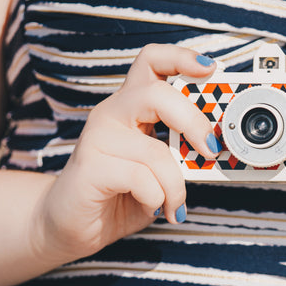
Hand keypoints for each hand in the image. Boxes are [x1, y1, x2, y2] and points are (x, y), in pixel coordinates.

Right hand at [30, 44, 221, 263]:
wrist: (72, 226)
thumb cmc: (121, 195)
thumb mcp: (160, 169)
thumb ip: (182, 153)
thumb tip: (214, 148)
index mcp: (131, 106)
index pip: (152, 62)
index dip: (181, 58)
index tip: (210, 68)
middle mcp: (112, 113)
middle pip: (156, 93)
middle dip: (193, 120)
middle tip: (210, 149)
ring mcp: (98, 137)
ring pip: (155, 151)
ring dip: (175, 186)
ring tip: (174, 205)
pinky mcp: (90, 166)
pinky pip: (141, 178)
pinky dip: (157, 199)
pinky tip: (152, 208)